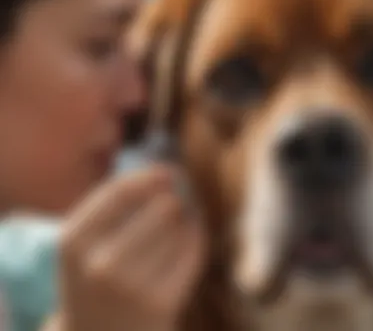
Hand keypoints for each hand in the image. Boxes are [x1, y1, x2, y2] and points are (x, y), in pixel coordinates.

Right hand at [58, 166, 206, 330]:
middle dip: (173, 198)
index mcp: (73, 241)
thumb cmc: (96, 278)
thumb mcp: (86, 242)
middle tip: (176, 201)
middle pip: (161, 207)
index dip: (149, 176)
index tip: (168, 171)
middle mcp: (98, 265)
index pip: (119, 191)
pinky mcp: (160, 305)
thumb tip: (166, 172)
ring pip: (180, 228)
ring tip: (178, 225)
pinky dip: (195, 238)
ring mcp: (129, 288)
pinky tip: (188, 241)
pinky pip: (191, 251)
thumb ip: (114, 204)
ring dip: (185, 219)